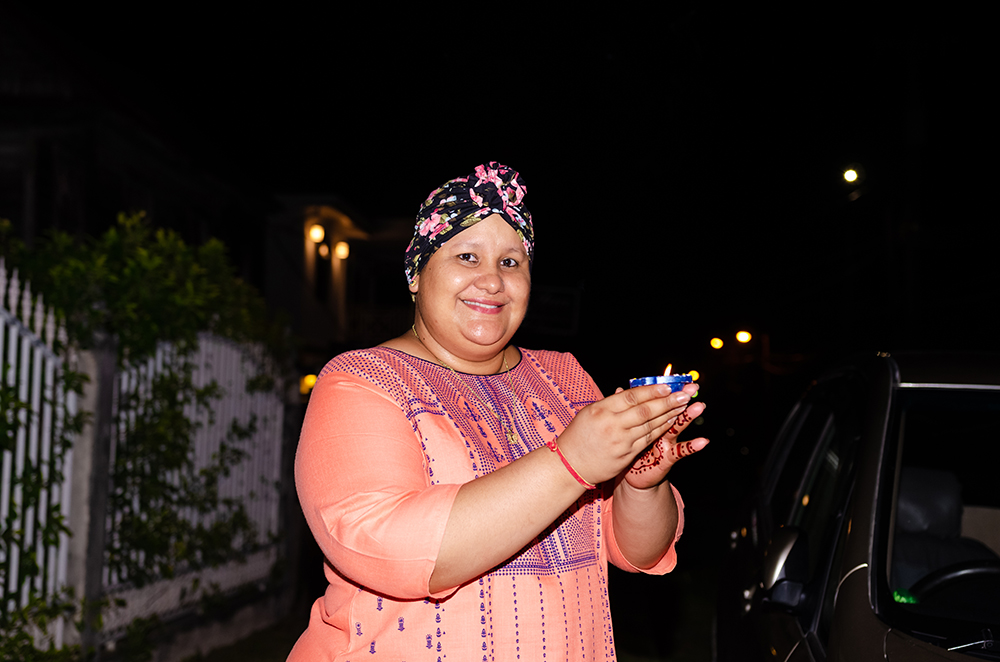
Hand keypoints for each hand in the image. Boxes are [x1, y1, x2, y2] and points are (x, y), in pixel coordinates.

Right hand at [556, 382, 698, 485]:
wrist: (570, 465)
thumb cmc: (578, 436)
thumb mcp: (589, 413)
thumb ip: (611, 402)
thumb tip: (630, 391)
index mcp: (600, 410)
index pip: (631, 396)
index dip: (652, 391)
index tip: (668, 385)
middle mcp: (612, 425)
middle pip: (645, 410)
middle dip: (668, 401)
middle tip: (685, 393)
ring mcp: (620, 442)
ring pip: (650, 425)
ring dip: (669, 414)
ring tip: (683, 404)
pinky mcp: (626, 456)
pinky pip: (647, 439)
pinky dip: (661, 429)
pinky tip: (671, 421)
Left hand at [623, 383, 708, 489]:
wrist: (634, 476)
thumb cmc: (630, 448)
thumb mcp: (625, 427)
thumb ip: (626, 409)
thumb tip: (620, 389)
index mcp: (649, 418)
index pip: (658, 400)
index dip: (665, 389)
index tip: (675, 377)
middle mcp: (661, 428)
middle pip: (671, 410)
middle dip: (681, 398)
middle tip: (692, 386)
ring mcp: (666, 442)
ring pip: (678, 427)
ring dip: (689, 417)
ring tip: (699, 406)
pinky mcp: (668, 458)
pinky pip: (681, 452)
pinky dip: (693, 447)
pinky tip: (704, 441)